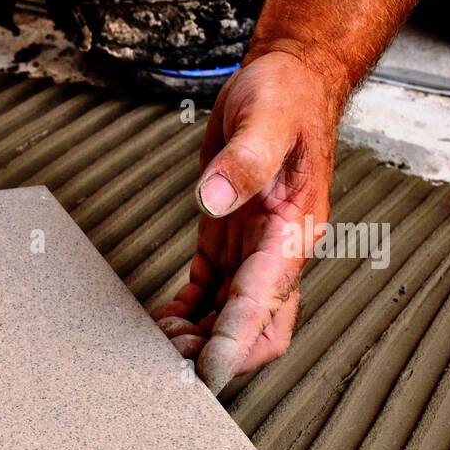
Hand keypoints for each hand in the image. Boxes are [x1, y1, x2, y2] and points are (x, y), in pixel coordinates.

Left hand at [152, 50, 341, 393]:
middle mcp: (276, 251)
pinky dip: (188, 314)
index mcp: (293, 231)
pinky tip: (162, 321)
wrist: (287, 81)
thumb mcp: (267, 118)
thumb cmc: (286, 97)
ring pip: (229, 319)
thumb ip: (245, 160)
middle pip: (255, 329)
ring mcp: (254, 251)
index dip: (237, 342)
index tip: (207, 368)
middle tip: (169, 362)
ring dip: (196, 338)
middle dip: (216, 354)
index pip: (267, 305)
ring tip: (156, 345)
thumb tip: (214, 199)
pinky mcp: (230, 243)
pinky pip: (211, 295)